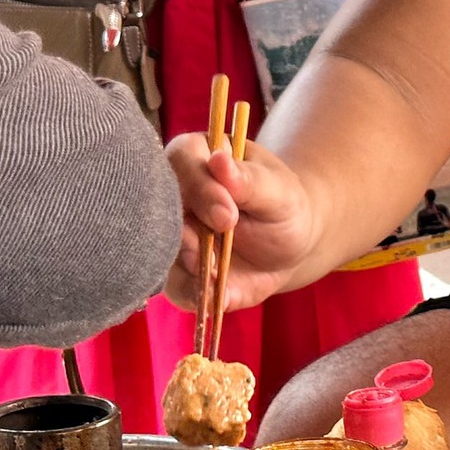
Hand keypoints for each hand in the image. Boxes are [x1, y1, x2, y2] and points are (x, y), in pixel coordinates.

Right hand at [165, 131, 321, 313]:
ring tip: (220, 274)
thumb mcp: (278, 191)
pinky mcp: (179, 271)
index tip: (228, 215)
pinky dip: (194, 295)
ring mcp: (172, 234)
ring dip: (190, 266)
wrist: (289, 246)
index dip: (199, 189)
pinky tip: (217, 293)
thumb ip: (248, 180)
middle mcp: (175, 193)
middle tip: (219, 249)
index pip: (180, 160)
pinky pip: (175, 286)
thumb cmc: (284, 205)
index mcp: (198, 155)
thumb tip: (218, 160)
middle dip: (188, 235)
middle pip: (160, 207)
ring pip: (162, 250)